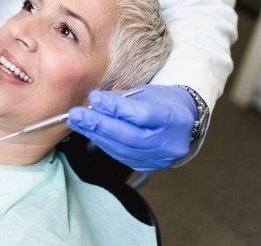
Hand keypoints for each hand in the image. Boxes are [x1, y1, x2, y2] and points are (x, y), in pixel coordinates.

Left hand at [67, 84, 196, 171]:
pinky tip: (89, 132)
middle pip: (129, 136)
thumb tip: (97, 100)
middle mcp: (168, 144)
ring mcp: (157, 159)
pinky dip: (102, 142)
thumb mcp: (150, 92)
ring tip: (77, 122)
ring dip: (95, 134)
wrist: (183, 124)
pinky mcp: (146, 166)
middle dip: (99, 124)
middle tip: (77, 114)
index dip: (116, 107)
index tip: (95, 98)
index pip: (142, 115)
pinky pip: (119, 155)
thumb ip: (125, 98)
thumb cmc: (165, 103)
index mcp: (174, 119)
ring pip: (121, 149)